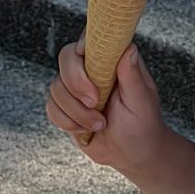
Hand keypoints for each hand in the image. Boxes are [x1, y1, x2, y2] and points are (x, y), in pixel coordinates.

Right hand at [46, 33, 166, 174]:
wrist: (131, 154)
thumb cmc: (142, 124)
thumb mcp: (141, 100)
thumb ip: (132, 75)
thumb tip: (129, 48)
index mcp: (111, 61)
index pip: (90, 39)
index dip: (82, 45)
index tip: (84, 56)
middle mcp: (91, 70)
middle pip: (66, 59)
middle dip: (76, 83)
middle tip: (95, 102)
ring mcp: (75, 88)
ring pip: (56, 87)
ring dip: (76, 111)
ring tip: (99, 124)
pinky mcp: (65, 108)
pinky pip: (52, 108)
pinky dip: (66, 122)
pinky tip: (84, 130)